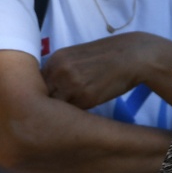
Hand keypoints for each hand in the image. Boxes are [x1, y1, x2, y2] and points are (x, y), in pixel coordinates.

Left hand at [41, 33, 171, 109]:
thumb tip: (48, 90)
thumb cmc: (106, 57)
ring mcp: (71, 84)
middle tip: (53, 113)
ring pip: (56, 107)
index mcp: (55, 58)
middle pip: (43, 96)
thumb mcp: (77, 57)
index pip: (39, 83)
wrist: (132, 55)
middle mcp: (59, 70)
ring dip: (60, 113)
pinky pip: (73, 113)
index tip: (49, 101)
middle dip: (48, 105)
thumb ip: (60, 71)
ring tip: (68, 117)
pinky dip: (75, 115)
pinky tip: (82, 114)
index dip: (44, 94)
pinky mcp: (85, 97)